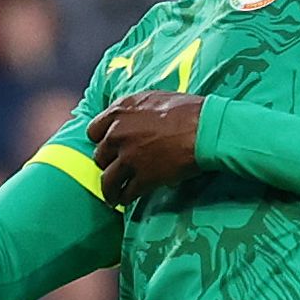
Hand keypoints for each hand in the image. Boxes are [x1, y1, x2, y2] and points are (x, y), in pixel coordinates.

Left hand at [87, 91, 204, 204]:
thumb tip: (132, 120)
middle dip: (107, 164)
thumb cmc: (188, 110)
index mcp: (119, 112)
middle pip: (99, 156)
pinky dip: (125, 198)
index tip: (109, 148)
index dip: (101, 141)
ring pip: (108, 180)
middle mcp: (117, 134)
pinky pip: (126, 193)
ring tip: (112, 196)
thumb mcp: (154, 98)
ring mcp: (128, 158)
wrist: (206, 129)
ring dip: (110, 189)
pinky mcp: (142, 178)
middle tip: (115, 169)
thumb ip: (134, 111)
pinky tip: (127, 200)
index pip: (93, 131)